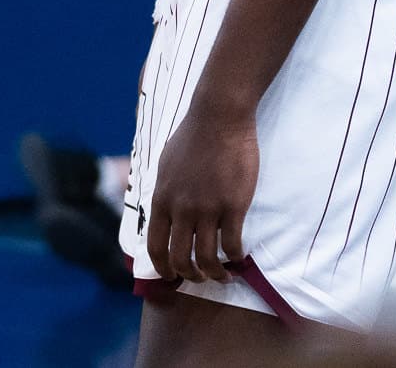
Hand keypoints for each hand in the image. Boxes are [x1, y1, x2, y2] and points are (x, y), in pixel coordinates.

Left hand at [147, 100, 257, 282]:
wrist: (219, 117)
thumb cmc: (192, 136)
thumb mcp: (165, 164)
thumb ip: (164, 192)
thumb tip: (161, 211)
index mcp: (162, 199)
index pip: (155, 246)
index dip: (162, 268)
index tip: (172, 276)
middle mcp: (181, 209)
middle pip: (180, 258)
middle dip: (190, 275)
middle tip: (200, 277)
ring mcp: (208, 209)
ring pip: (207, 258)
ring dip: (216, 273)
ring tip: (224, 275)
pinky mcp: (233, 205)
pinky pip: (233, 243)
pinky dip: (236, 257)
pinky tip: (240, 257)